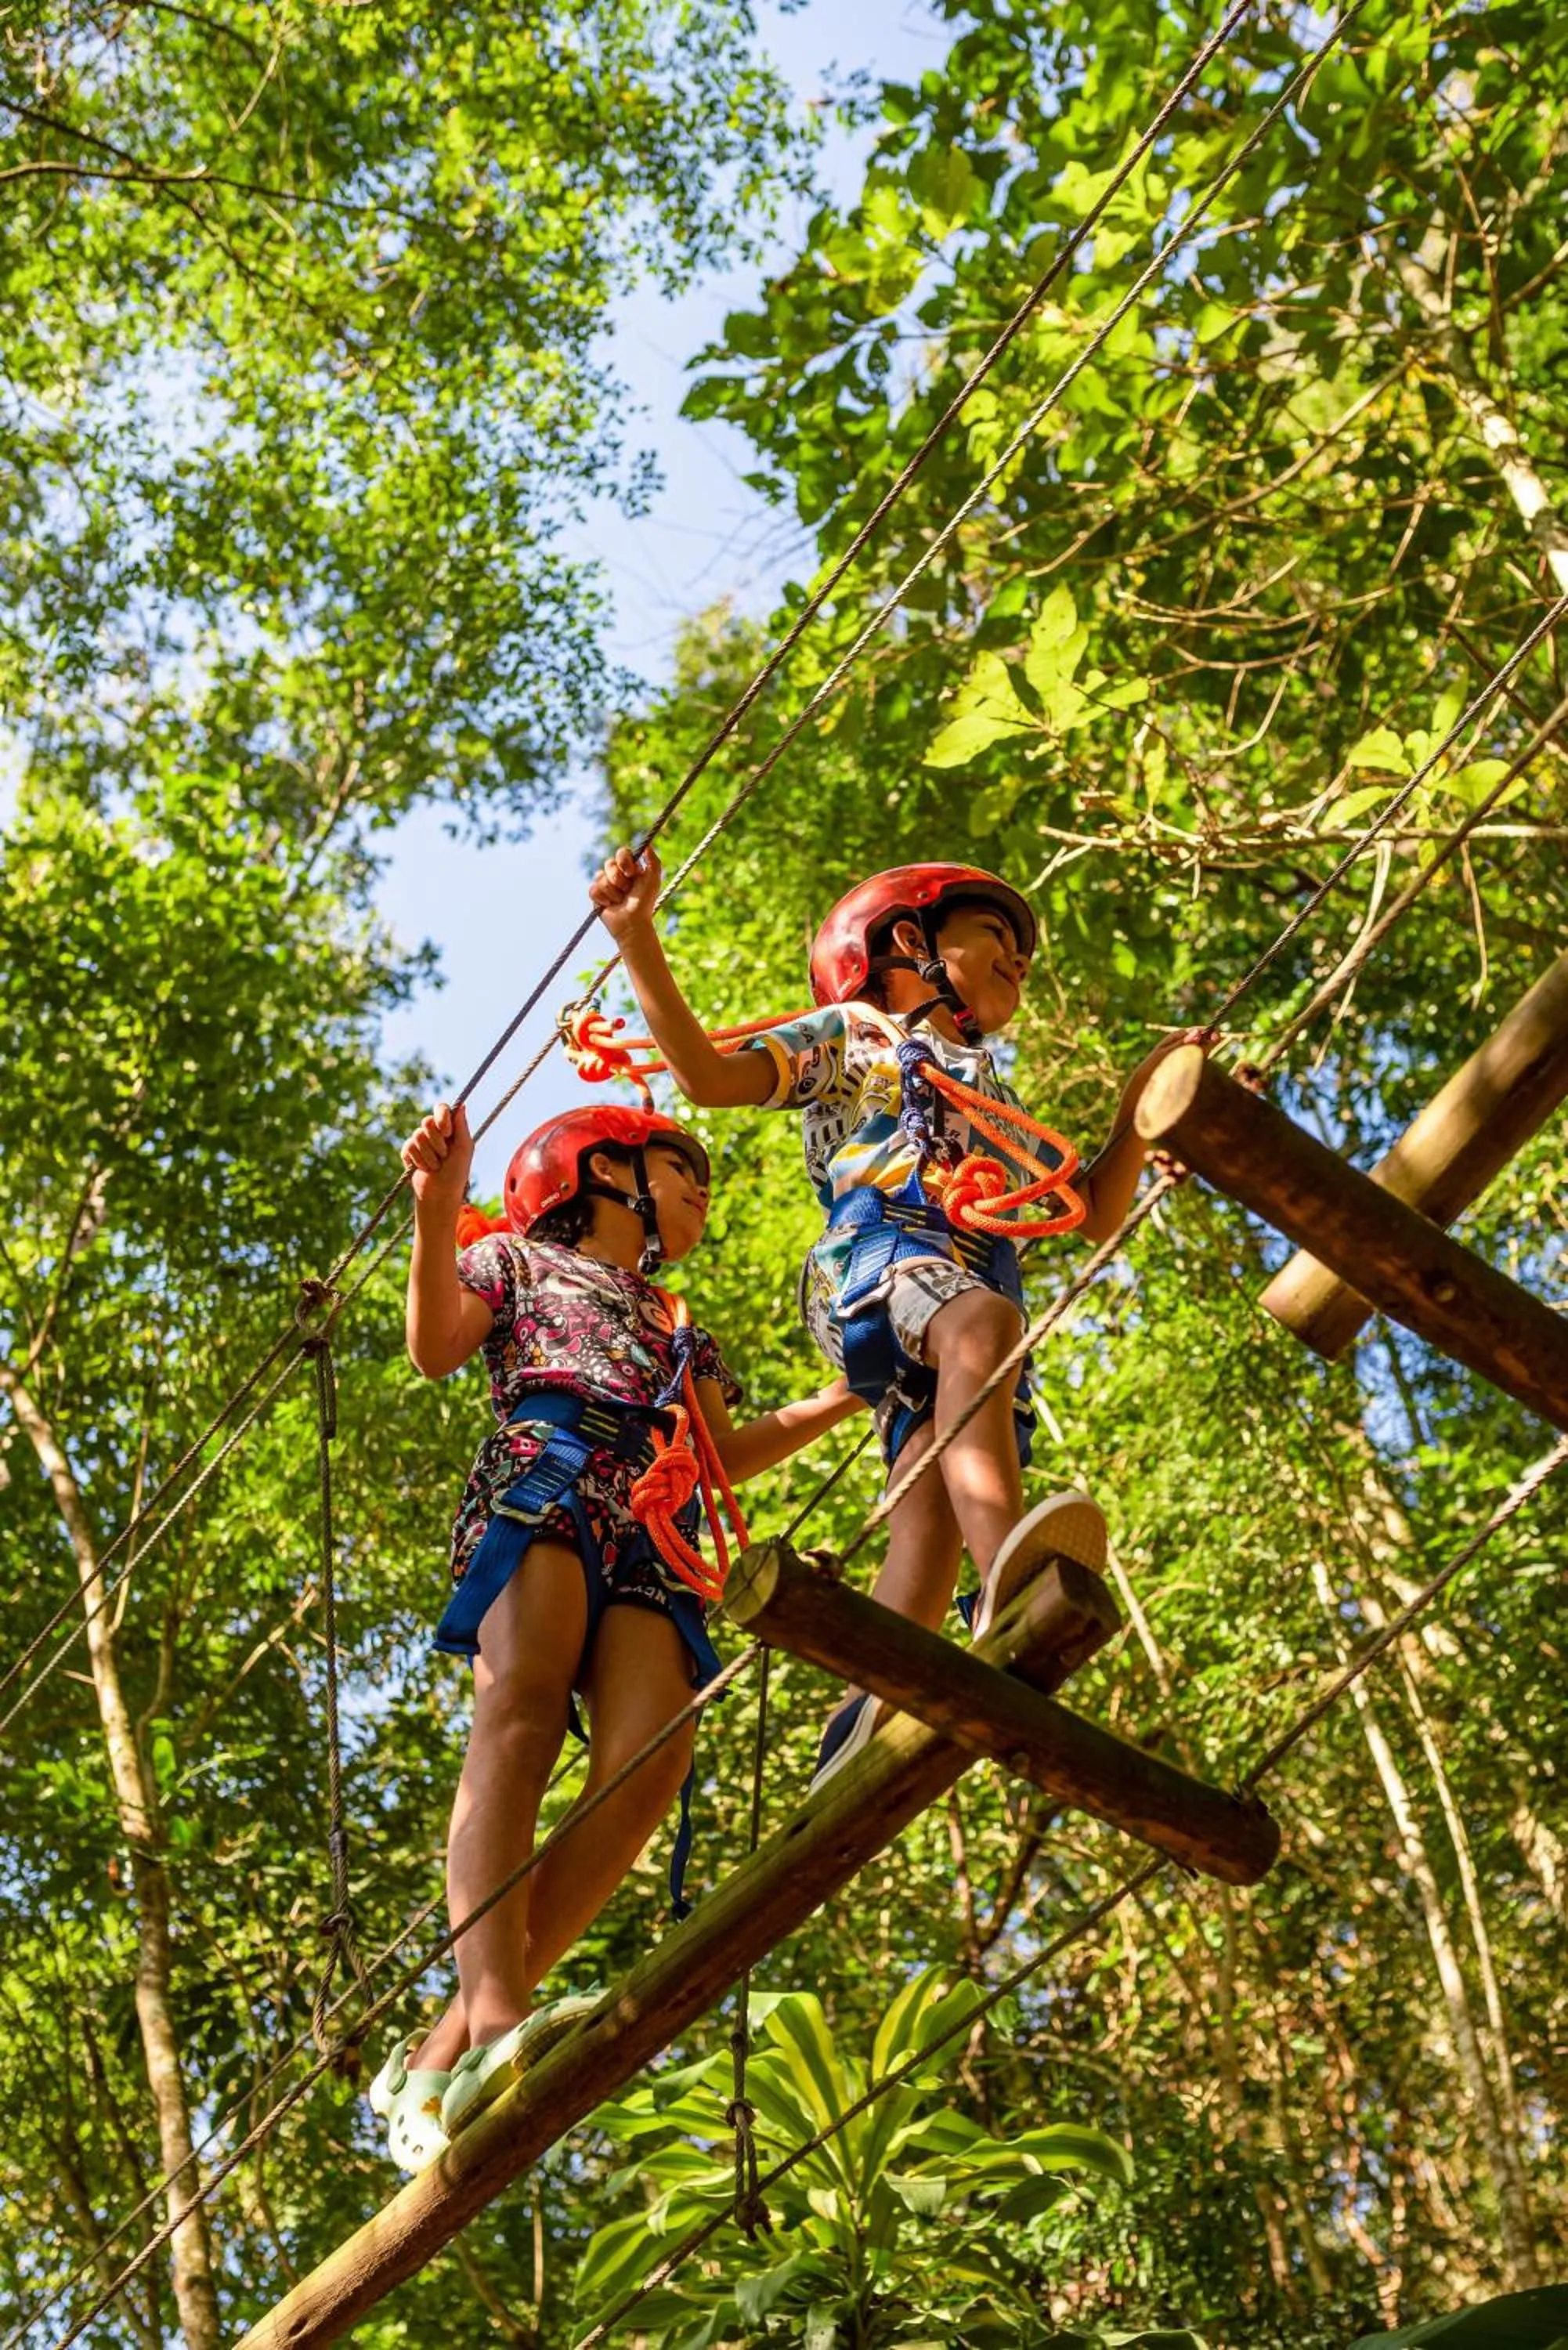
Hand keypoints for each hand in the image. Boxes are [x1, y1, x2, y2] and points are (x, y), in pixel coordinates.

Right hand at [401, 1100, 473, 1217]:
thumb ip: (461, 1126)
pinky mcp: (408, 1151)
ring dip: (429, 1154)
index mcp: (449, 1128)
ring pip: (417, 1135)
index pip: (441, 1108)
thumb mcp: (464, 1148)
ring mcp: (419, 1141)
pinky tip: (424, 1168)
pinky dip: (418, 1160)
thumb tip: (461, 1104)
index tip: (447, 1132)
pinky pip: (408, 1146)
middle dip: (437, 1141)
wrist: (440, 1193)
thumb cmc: (457, 1172)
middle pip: (427, 1120)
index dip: (442, 1117)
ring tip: (435, 1166)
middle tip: (444, 1155)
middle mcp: (433, 1132)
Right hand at [590, 843, 662, 939]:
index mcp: (631, 868)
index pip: (622, 852)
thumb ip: (653, 861)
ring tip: (620, 901)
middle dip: (618, 879)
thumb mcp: (653, 880)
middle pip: (609, 863)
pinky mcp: (597, 896)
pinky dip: (603, 898)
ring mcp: (606, 885)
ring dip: (612, 891)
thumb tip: (647, 845)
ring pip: (600, 876)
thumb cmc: (645, 902)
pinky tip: (610, 905)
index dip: (624, 861)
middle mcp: (618, 874)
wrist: (633, 923)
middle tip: (627, 891)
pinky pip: (593, 889)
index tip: (630, 873)